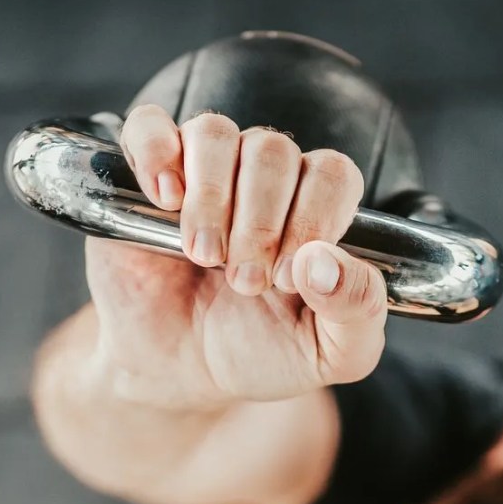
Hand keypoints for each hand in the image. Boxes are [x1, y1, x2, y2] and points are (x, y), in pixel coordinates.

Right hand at [84, 103, 388, 411]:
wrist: (181, 377)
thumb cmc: (260, 355)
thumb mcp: (332, 355)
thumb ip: (358, 310)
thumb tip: (326, 262)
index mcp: (316, 210)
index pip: (331, 174)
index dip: (313, 219)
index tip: (286, 279)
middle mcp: (263, 181)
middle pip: (273, 150)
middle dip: (260, 223)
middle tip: (243, 283)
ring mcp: (203, 173)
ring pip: (215, 134)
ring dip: (211, 198)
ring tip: (203, 255)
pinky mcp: (144, 177)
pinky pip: (150, 125)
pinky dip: (158, 152)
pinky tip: (165, 200)